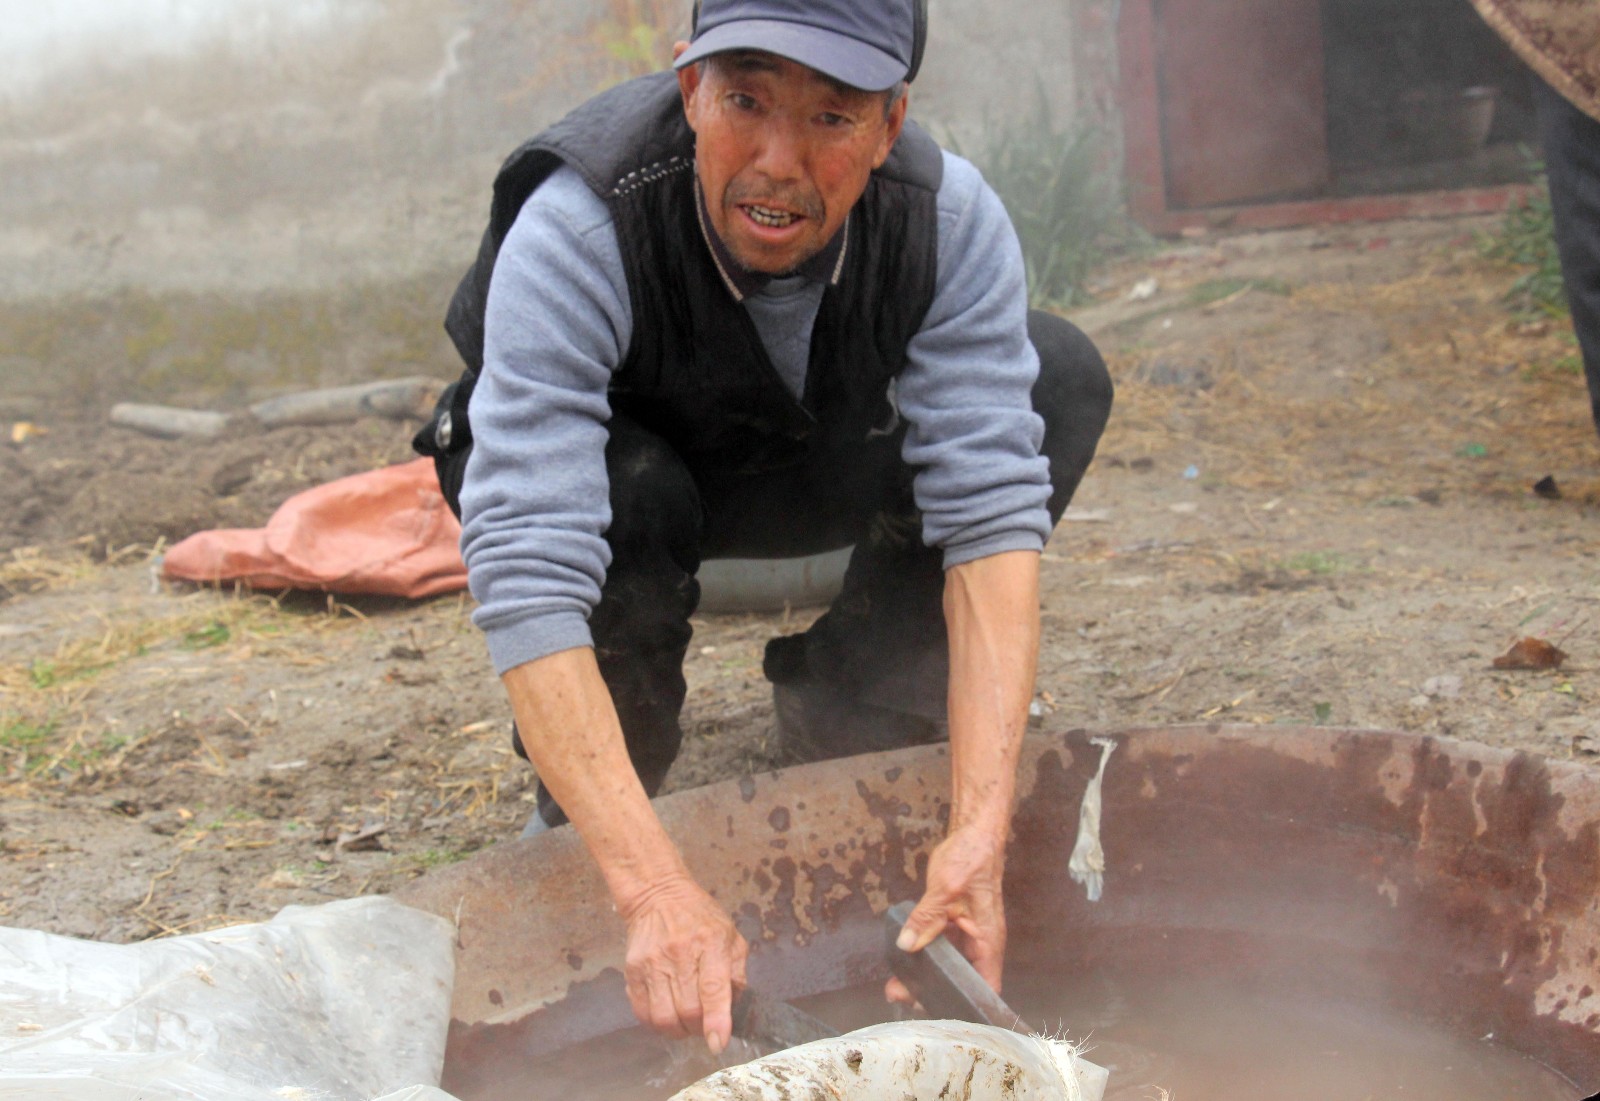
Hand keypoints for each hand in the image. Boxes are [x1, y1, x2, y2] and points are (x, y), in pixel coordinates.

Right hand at [619, 873, 748, 1053]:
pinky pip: (641, 1012)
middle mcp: (680, 953)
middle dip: (699, 1027)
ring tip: (684, 1023)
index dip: (716, 1021)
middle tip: (703, 1024)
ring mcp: (653, 962)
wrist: (657, 895)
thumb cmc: (700, 917)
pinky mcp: (632, 970)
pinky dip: (655, 1024)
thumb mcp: (730, 935)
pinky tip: (665, 1014)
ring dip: (677, 1030)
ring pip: (663, 1017)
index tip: (717, 1043)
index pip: (713, 989)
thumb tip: (734, 1010)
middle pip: (688, 1010)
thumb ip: (737, 973)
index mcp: (711, 943)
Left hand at [885, 824, 1006, 1006]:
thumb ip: (926, 917)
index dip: (966, 1004)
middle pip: (961, 980)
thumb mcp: (946, 888)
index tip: (937, 1012)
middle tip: (902, 996)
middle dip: (934, 992)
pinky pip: (938, 946)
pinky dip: (923, 955)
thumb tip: (907, 945)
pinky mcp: (953, 924)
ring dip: (924, 975)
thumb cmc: (971, 859)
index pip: (985, 986)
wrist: (973, 834)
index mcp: (987, 941)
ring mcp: (966, 934)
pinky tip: (903, 961)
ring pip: (947, 965)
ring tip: (896, 985)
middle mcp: (979, 943)